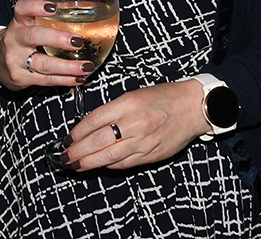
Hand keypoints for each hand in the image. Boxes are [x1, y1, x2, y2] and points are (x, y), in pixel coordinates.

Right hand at [0, 0, 95, 90]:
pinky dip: (65, 80)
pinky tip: (78, 78)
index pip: (23, 9)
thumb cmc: (19, 40)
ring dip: (69, 66)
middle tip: (78, 41)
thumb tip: (80, 12)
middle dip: (58, 39)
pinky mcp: (21, 77)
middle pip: (34, 36)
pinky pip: (46, 80)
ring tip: (86, 66)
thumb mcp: (26, 25)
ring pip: (44, 64)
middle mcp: (15, 39)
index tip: (53, 7)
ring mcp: (16, 60)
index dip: (37, 7)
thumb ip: (46, 20)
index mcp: (18, 22)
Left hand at [62, 79, 208, 170]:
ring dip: (91, 162)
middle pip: (99, 141)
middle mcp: (135, 123)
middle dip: (79, 151)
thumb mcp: (135, 95)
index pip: (94, 120)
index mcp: (128, 103)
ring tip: (77, 165)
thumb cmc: (165, 97)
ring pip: (111, 156)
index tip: (68, 139)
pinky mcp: (153, 154)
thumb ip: (114, 110)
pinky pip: (127, 163)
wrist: (194, 107)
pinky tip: (101, 165)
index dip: (77, 132)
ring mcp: (144, 141)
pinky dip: (111, 165)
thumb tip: (91, 126)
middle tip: (66, 157)